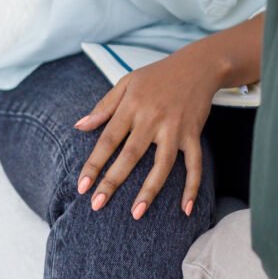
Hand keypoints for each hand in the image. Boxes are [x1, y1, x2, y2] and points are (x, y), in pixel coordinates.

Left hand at [73, 47, 218, 220]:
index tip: (82, 186)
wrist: (198, 64)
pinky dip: (192, 186)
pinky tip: (185, 209)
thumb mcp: (127, 82)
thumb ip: (104, 106)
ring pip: (162, 163)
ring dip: (150, 190)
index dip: (94, 163)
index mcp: (133, 105)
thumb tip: (79, 126)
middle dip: (113, 181)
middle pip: (131, 154)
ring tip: (137, 213)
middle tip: (96, 205)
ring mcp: (175, 127)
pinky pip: (194, 163)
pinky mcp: (193, 133)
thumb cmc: (158, 74)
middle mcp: (153, 118)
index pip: (109, 138)